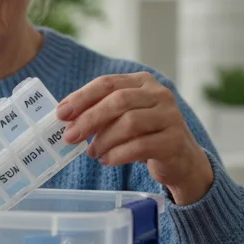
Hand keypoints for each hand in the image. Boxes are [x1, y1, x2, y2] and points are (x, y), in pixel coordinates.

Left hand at [55, 72, 212, 204]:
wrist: (182, 160)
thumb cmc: (145, 135)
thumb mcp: (124, 118)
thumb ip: (100, 113)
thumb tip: (67, 120)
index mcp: (143, 82)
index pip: (107, 83)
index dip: (82, 97)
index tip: (61, 114)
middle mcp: (159, 94)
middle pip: (118, 101)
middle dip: (89, 119)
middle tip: (70, 137)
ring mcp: (170, 116)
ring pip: (129, 123)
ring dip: (104, 140)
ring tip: (92, 152)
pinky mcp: (174, 141)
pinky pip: (139, 146)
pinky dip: (117, 155)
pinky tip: (107, 160)